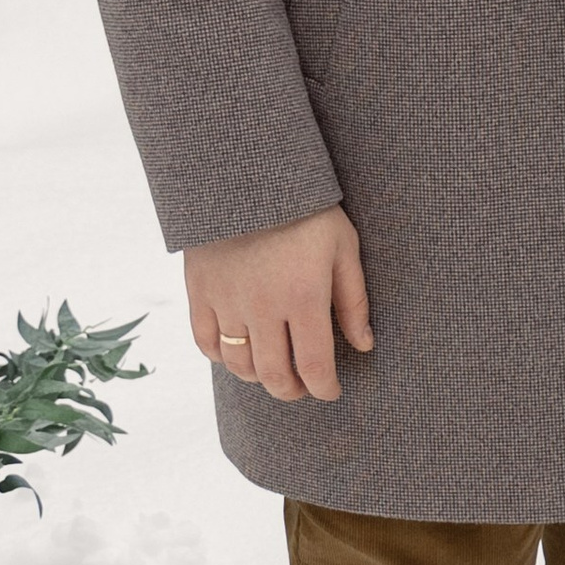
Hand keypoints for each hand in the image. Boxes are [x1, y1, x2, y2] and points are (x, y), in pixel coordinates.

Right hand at [185, 206, 371, 402]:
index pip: (314, 366)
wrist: (248, 174)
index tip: (331, 391)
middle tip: (302, 388)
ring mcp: (227, 301)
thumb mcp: (343, 248)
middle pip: (274, 375)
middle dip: (292, 391)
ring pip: (239, 364)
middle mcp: (262, 307)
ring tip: (273, 370)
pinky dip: (221, 356)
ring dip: (259, 377)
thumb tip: (364, 345)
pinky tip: (237, 352)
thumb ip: (353, 301)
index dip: (324, 388)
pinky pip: (205, 342)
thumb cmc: (307, 209)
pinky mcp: (200, 290)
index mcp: (304, 297)